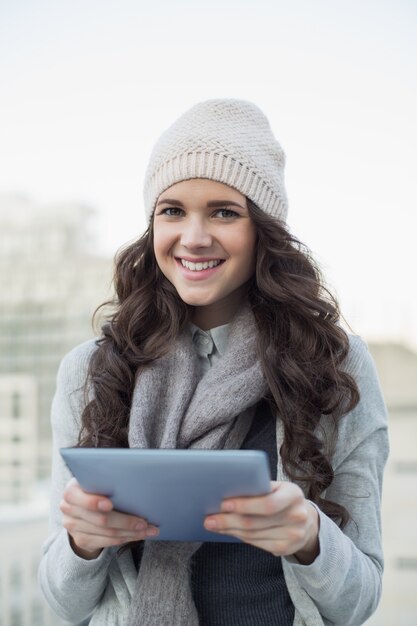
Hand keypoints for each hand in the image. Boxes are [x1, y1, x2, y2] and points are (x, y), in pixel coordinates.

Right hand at [60, 477, 158, 558]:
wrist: (82, 507)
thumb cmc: (96, 488)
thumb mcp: (97, 481)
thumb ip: (107, 481)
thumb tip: (135, 479)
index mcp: (72, 490)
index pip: (80, 497)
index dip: (94, 502)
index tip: (110, 504)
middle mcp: (68, 509)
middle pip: (101, 519)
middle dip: (126, 521)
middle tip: (145, 522)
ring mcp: (73, 527)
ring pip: (108, 533)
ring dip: (132, 532)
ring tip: (149, 529)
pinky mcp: (81, 540)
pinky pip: (108, 542)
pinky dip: (126, 538)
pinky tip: (139, 535)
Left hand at [204, 481, 319, 563]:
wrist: (307, 519)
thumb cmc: (282, 497)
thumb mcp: (276, 487)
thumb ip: (258, 487)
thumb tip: (225, 490)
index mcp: (293, 494)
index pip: (267, 503)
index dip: (243, 505)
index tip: (222, 504)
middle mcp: (297, 516)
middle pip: (256, 522)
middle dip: (228, 520)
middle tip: (209, 519)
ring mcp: (293, 535)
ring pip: (253, 535)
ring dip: (230, 530)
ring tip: (213, 525)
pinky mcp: (286, 549)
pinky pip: (257, 544)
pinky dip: (240, 537)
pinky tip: (229, 531)